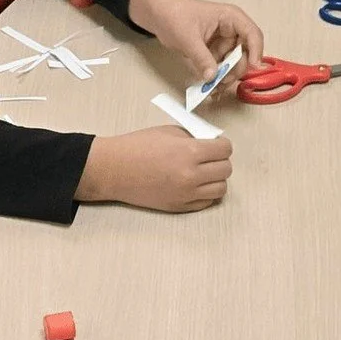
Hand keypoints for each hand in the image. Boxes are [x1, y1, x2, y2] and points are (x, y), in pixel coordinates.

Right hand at [77, 129, 232, 212]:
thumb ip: (194, 138)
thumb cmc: (138, 146)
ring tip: (204, 173)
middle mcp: (192, 175)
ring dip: (216, 179)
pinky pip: (206, 202)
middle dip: (220, 161)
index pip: (225, 150)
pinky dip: (205, 193)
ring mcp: (186, 194)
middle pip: (226, 170)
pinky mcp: (179, 207)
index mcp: (190, 152)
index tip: (216, 145)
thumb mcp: (169, 132)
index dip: (222, 145)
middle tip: (210, 158)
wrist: (114, 169)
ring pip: (220, 189)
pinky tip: (195, 185)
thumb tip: (211, 143)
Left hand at [127, 0, 263, 81]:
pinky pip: (220, 68)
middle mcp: (231, 30)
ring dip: (225, 77)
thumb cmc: (174, 14)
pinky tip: (210, 87)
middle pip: (245, 54)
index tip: (253, 67)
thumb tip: (212, 77)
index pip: (252, 34)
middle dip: (235, 70)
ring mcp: (223, 42)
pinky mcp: (214, 51)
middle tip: (222, 82)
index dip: (256, 51)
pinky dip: (216, 78)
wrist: (158, 14)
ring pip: (233, 64)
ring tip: (213, 89)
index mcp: (230, 18)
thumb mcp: (188, 37)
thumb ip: (201, 58)